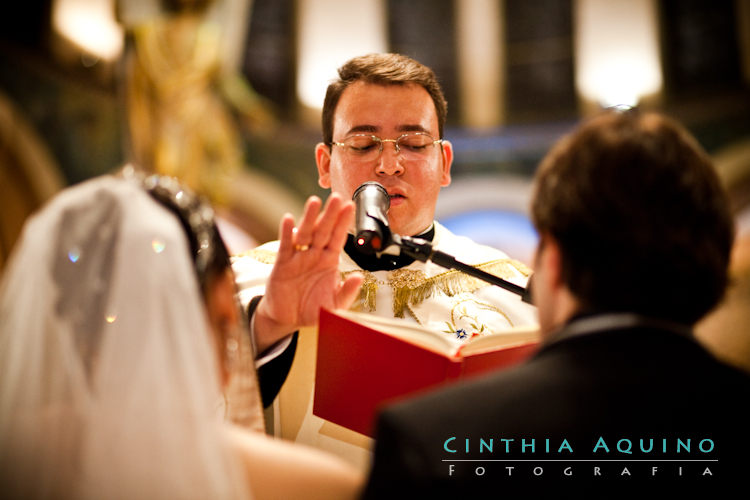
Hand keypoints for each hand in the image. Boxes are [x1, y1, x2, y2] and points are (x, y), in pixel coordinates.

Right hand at [253, 193, 362, 351]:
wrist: (287, 319)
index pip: (338, 238)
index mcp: (329, 261)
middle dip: (330, 214)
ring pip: (305, 234)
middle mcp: (314, 255)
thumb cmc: (312, 310)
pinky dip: (286, 233)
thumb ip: (347, 292)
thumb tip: (359, 277)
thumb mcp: (334, 306)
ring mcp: (298, 258)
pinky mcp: (282, 264)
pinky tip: (289, 220)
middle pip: (323, 231)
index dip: (344, 223)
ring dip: (309, 218)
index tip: (350, 206)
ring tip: (314, 202)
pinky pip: (285, 246)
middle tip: (337, 197)